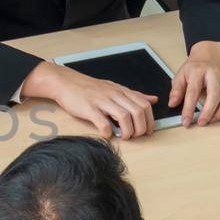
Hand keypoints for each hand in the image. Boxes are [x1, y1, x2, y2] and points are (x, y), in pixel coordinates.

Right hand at [23, 62, 157, 138]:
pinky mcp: (89, 109)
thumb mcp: (115, 88)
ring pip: (124, 116)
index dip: (150, 120)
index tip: (148, 130)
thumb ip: (134, 95)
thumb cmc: (89, 88)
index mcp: (121, 91)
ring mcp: (101, 101)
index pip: (144, 105)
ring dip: (128, 131)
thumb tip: (153, 100)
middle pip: (137, 112)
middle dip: (141, 128)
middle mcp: (114, 95)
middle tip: (136, 136)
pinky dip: (108, 132)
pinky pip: (103, 123)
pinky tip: (107, 135)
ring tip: (124, 137)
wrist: (66, 82)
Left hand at [168, 41, 219, 126]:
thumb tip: (172, 104)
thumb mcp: (181, 73)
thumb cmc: (196, 65)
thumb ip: (176, 89)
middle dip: (208, 113)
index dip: (188, 109)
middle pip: (215, 95)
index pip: (193, 92)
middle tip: (201, 123)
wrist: (211, 51)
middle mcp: (215, 74)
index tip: (185, 121)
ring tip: (211, 120)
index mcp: (198, 71)